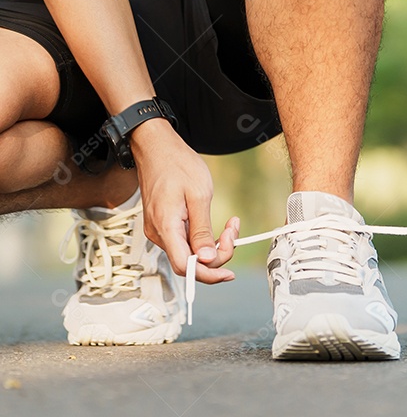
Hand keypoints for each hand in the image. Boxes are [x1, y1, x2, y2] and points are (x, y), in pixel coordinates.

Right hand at [132, 119, 238, 283]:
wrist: (156, 148)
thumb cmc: (177, 165)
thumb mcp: (199, 195)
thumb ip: (202, 231)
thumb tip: (206, 260)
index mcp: (166, 227)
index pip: (185, 267)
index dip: (209, 274)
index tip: (230, 272)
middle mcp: (158, 234)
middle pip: (190, 262)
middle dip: (217, 254)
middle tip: (234, 230)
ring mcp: (159, 230)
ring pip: (189, 252)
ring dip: (212, 246)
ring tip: (230, 224)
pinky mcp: (163, 225)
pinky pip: (185, 242)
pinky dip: (203, 239)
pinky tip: (216, 226)